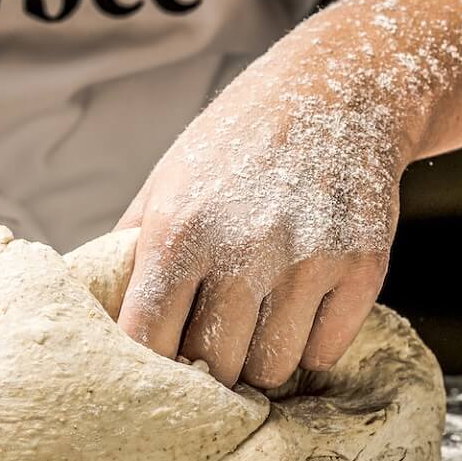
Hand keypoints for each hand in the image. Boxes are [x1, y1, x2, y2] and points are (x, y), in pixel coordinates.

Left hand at [115, 42, 408, 388]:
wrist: (337, 92)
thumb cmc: (239, 140)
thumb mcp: (169, 178)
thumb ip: (131, 248)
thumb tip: (100, 314)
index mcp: (179, 230)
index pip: (148, 339)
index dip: (151, 362)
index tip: (159, 362)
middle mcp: (242, 249)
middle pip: (215, 365)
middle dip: (210, 365)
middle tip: (215, 344)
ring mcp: (306, 260)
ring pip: (271, 368)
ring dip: (261, 359)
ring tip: (258, 326)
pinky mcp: (361, 267)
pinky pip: (325, 351)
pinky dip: (311, 343)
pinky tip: (302, 309)